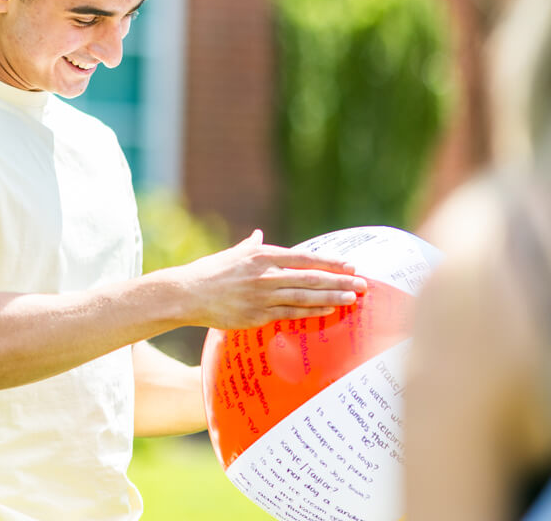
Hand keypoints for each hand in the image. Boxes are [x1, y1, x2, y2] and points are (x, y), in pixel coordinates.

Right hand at [171, 230, 365, 329]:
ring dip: (332, 297)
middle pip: (311, 278)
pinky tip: (328, 311)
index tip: (350, 265)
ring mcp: (262, 296)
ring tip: (352, 299)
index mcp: (262, 256)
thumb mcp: (232, 254)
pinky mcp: (257, 315)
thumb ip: (251, 246)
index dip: (330, 263)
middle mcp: (266, 274)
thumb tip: (259, 235)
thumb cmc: (208, 272)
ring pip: (305, 297)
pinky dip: (312, 312)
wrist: (186, 294)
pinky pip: (291, 314)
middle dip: (340, 281)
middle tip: (363, 284)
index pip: (305, 258)